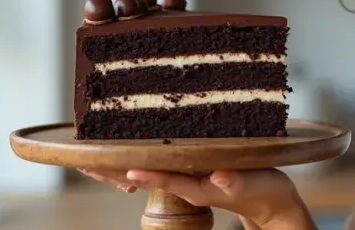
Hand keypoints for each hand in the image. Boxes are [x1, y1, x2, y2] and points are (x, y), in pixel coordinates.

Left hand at [78, 168, 314, 229]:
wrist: (270, 201)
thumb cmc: (265, 191)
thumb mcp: (255, 184)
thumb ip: (235, 181)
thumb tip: (216, 178)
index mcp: (200, 187)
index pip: (168, 180)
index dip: (148, 174)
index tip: (126, 168)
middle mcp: (187, 184)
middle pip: (146, 176)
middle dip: (115, 171)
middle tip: (84, 162)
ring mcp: (187, 180)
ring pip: (147, 172)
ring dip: (119, 166)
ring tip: (92, 157)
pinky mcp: (191, 174)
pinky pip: (158, 167)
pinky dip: (138, 159)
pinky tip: (126, 151)